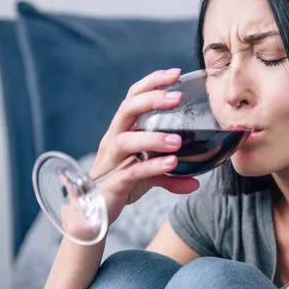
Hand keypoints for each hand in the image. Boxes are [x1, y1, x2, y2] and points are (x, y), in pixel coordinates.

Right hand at [62, 69, 200, 233]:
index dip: (152, 83)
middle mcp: (113, 140)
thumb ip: (171, 176)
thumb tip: (196, 182)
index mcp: (122, 131)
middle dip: (152, 99)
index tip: (176, 73)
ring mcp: (111, 161)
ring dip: (154, 138)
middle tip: (177, 98)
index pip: (133, 97)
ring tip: (177, 141)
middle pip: (127, 110)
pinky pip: (132, 171)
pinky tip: (170, 163)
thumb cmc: (119, 186)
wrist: (92, 215)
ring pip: (127, 141)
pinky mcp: (113, 182)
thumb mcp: (148, 177)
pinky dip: (153, 166)